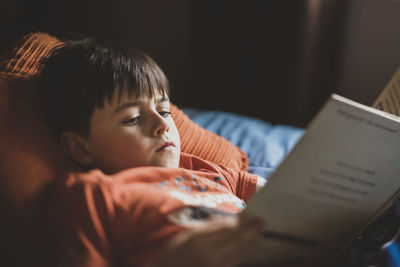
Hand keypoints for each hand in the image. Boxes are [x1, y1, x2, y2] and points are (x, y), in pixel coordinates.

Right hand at [149, 213, 263, 266]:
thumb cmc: (175, 254)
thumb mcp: (188, 235)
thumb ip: (210, 228)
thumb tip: (231, 220)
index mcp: (199, 241)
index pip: (228, 229)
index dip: (243, 221)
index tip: (252, 214)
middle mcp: (208, 256)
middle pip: (237, 241)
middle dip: (251, 231)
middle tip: (262, 221)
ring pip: (239, 253)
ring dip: (250, 241)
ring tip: (257, 231)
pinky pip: (235, 263)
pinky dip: (243, 253)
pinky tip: (247, 246)